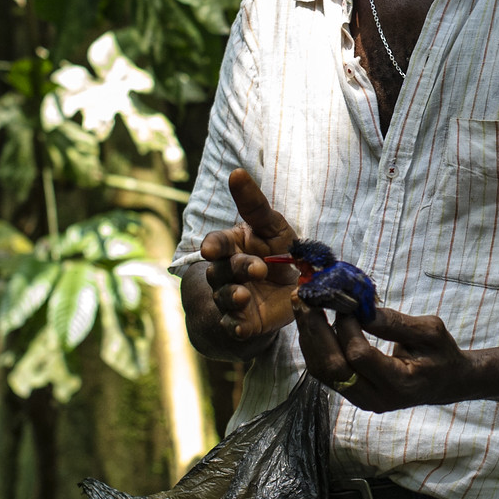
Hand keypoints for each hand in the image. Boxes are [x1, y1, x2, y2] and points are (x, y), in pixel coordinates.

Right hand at [198, 169, 300, 342]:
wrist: (288, 291)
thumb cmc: (278, 252)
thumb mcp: (272, 226)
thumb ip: (254, 204)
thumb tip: (235, 172)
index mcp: (231, 246)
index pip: (216, 244)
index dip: (214, 246)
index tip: (211, 248)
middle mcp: (226, 272)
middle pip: (222, 270)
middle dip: (237, 268)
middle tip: (257, 268)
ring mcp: (231, 298)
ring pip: (224, 297)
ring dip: (232, 297)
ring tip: (243, 296)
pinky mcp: (241, 322)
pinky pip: (233, 326)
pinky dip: (235, 326)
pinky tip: (241, 326)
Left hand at [295, 300, 479, 412]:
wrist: (444, 383)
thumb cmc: (440, 354)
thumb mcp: (431, 332)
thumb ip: (396, 323)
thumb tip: (362, 310)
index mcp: (400, 384)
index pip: (360, 356)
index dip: (347, 327)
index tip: (345, 302)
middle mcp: (376, 398)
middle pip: (333, 367)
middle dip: (315, 329)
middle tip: (304, 298)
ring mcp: (362, 399)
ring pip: (323, 372)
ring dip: (309, 336)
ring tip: (301, 305)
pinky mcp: (352, 394)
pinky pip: (325, 373)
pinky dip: (314, 346)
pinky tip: (310, 322)